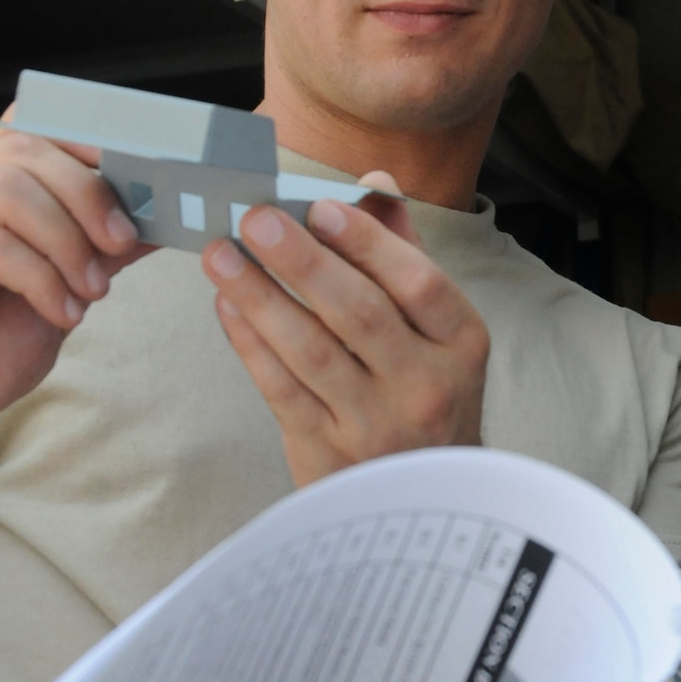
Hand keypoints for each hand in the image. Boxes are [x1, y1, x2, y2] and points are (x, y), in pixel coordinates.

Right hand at [0, 120, 147, 413]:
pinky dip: (42, 279)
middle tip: (121, 243)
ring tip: (94, 289)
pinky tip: (66, 312)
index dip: (90, 139)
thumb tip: (168, 212)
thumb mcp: (71, 272)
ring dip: (68, 242)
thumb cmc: (10, 323)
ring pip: (11, 192)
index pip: (42, 122)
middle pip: (28, 151)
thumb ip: (106, 237)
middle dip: (88, 196)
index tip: (140, 168)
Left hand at [202, 172, 489, 485]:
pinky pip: (282, 389)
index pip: (418, 282)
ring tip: (220, 254)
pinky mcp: (328, 453)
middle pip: (360, 313)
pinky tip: (228, 304)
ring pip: (311, 352)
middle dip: (302, 261)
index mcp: (461, 343)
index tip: (320, 206)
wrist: (423, 497)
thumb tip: (371, 184)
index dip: (368, 242)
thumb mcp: (437, 328)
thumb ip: (403, 254)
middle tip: (255, 218)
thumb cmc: (425, 389)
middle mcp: (426, 386)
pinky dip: (250, 344)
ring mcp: (376, 425)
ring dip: (260, 297)